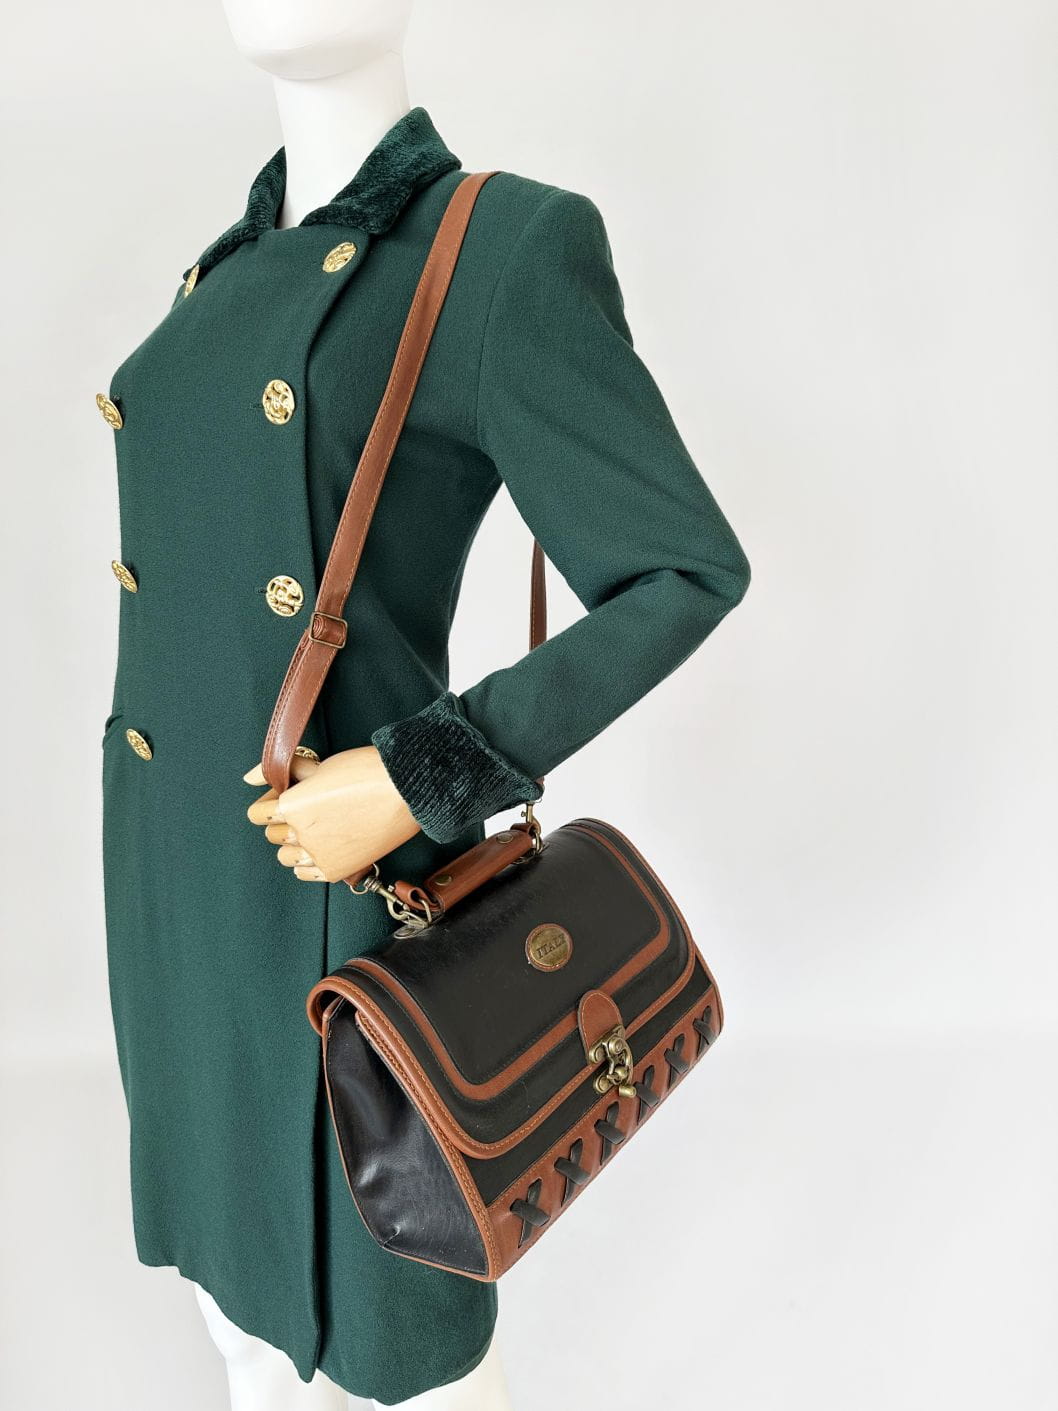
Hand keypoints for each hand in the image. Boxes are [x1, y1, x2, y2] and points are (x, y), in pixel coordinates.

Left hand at [243, 746, 420, 882]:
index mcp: (291, 805)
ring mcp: (318, 855)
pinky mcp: (336, 870)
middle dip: (285, 820)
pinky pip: (305, 873)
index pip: (258, 814)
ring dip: (295, 843)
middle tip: (310, 807)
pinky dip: (308, 862)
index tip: (289, 794)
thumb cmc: (367, 772)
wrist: (407, 791)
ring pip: (286, 856)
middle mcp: (300, 833)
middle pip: (273, 835)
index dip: (271, 801)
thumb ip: (285, 770)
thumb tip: (250, 777)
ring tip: (319, 827)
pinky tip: (324, 845)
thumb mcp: (320, 763)